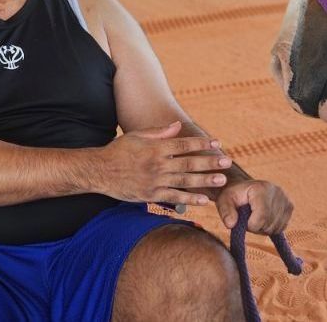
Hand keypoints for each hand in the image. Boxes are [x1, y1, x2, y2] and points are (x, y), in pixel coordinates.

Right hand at [95, 121, 230, 206]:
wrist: (99, 171)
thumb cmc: (118, 151)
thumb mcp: (137, 136)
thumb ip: (159, 132)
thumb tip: (177, 126)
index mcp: (155, 148)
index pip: (183, 145)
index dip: (201, 144)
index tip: (216, 143)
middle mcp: (158, 164)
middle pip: (189, 163)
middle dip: (209, 162)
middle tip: (227, 161)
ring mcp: (155, 181)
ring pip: (185, 181)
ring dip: (205, 180)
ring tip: (221, 179)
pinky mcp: (151, 195)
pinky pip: (174, 198)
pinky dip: (190, 199)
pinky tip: (204, 200)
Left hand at [216, 179, 292, 234]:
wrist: (244, 189)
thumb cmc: (233, 195)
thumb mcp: (224, 200)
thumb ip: (225, 212)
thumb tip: (231, 224)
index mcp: (261, 188)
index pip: (261, 217)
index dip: (250, 225)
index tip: (242, 219)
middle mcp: (277, 192)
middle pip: (269, 224)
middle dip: (256, 227)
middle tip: (248, 218)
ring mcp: (286, 199)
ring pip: (276, 228)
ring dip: (263, 228)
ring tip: (255, 217)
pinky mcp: (290, 206)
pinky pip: (282, 227)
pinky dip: (271, 227)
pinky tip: (263, 219)